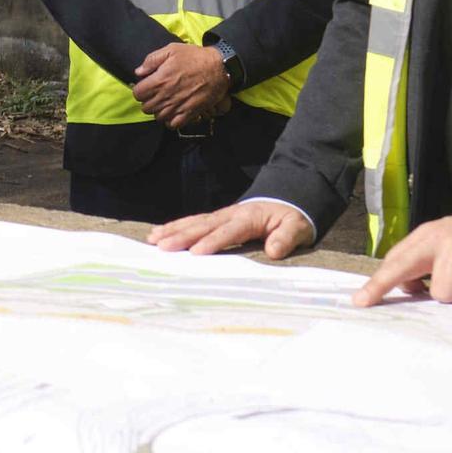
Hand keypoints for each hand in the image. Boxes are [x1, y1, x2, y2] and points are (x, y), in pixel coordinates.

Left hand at [132, 42, 230, 128]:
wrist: (218, 67)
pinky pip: (173, 125)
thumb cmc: (194, 57)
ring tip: (165, 102)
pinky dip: (170, 120)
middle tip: (156, 94)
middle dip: (148, 101)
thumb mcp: (171, 50)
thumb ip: (151, 60)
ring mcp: (177, 106)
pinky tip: (173, 111)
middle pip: (146, 107)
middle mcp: (166, 96)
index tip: (147, 86)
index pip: (138, 94)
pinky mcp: (189, 113)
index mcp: (159, 80)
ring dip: (159, 110)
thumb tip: (138, 72)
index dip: (140, 89)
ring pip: (158, 117)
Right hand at [147, 199, 312, 258]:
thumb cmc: (291, 218)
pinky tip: (158, 233)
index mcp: (249, 218)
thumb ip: (286, 238)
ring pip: (194, 222)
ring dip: (173, 230)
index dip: (213, 241)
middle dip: (182, 236)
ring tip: (154, 239)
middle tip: (163, 247)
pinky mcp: (215, 219)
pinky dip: (175, 226)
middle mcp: (230, 214)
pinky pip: (193, 222)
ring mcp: (221, 215)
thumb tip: (274, 251)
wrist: (287, 200)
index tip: (196, 252)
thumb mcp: (297, 227)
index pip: (228, 231)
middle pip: (203, 225)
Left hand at [352, 214, 451, 306]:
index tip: (360, 301)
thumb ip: (420, 263)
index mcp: (426, 236)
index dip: (378, 282)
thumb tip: (406, 288)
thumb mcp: (441, 244)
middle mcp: (441, 240)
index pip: (395, 260)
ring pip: (445, 294)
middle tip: (411, 290)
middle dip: (412, 288)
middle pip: (415, 277)